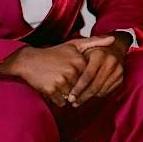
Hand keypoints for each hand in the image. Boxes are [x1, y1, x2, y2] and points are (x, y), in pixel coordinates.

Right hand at [0, 38, 115, 105]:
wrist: (28, 61)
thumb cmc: (53, 53)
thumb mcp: (74, 44)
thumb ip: (95, 42)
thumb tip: (113, 40)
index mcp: (79, 61)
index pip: (90, 79)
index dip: (84, 80)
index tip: (75, 74)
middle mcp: (72, 71)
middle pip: (82, 89)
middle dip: (75, 88)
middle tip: (63, 78)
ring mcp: (61, 80)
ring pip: (72, 97)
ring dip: (66, 94)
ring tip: (57, 81)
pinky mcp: (51, 89)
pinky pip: (61, 102)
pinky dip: (57, 99)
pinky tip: (51, 87)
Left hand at [64, 36, 125, 106]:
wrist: (114, 48)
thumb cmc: (94, 50)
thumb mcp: (83, 48)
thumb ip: (73, 58)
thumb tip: (64, 70)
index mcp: (99, 55)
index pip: (88, 76)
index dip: (78, 88)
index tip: (70, 96)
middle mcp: (110, 62)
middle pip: (95, 85)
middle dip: (83, 96)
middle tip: (73, 102)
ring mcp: (118, 70)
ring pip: (101, 90)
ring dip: (89, 97)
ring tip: (79, 101)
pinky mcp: (121, 78)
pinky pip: (107, 91)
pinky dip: (97, 95)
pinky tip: (89, 95)